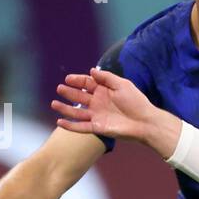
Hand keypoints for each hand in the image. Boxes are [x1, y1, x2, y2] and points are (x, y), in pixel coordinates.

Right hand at [52, 68, 178, 156]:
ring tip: (54, 104)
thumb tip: (91, 71)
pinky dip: (70, 125)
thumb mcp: (122, 84)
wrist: (145, 122)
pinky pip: (81, 127)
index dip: (77, 80)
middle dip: (69, 93)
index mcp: (104, 91)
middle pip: (80, 96)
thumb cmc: (136, 102)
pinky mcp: (98, 128)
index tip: (68, 78)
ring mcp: (97, 116)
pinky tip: (59, 121)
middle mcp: (98, 103)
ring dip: (65, 109)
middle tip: (59, 88)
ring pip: (77, 112)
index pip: (87, 83)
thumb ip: (107, 78)